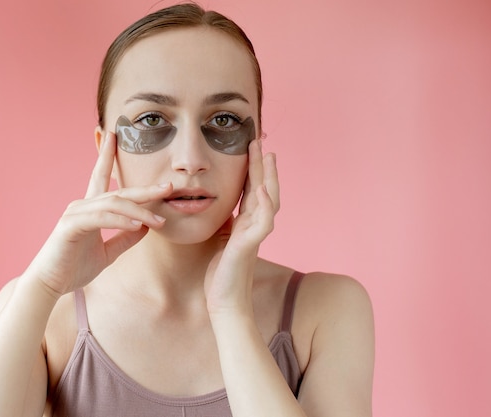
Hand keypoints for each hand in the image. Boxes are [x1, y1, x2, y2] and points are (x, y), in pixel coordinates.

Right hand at [23, 132, 171, 296]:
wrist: (50, 285)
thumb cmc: (73, 268)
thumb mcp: (107, 252)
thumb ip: (125, 238)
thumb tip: (145, 228)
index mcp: (90, 209)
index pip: (101, 177)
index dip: (108, 156)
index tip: (115, 137)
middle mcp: (82, 206)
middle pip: (118, 191)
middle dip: (145, 188)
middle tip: (168, 185)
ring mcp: (75, 214)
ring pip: (114, 204)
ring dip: (140, 212)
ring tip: (160, 221)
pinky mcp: (71, 226)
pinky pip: (101, 218)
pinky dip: (121, 221)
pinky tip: (137, 226)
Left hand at [204, 139, 279, 315]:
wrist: (224, 302)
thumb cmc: (221, 274)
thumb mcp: (222, 240)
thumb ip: (227, 223)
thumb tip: (222, 207)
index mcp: (245, 222)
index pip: (252, 189)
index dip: (253, 168)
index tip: (251, 146)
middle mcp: (254, 225)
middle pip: (263, 187)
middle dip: (262, 164)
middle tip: (260, 140)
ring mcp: (255, 234)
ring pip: (268, 199)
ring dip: (269, 177)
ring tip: (268, 155)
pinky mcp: (250, 245)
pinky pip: (263, 222)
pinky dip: (266, 204)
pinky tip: (264, 189)